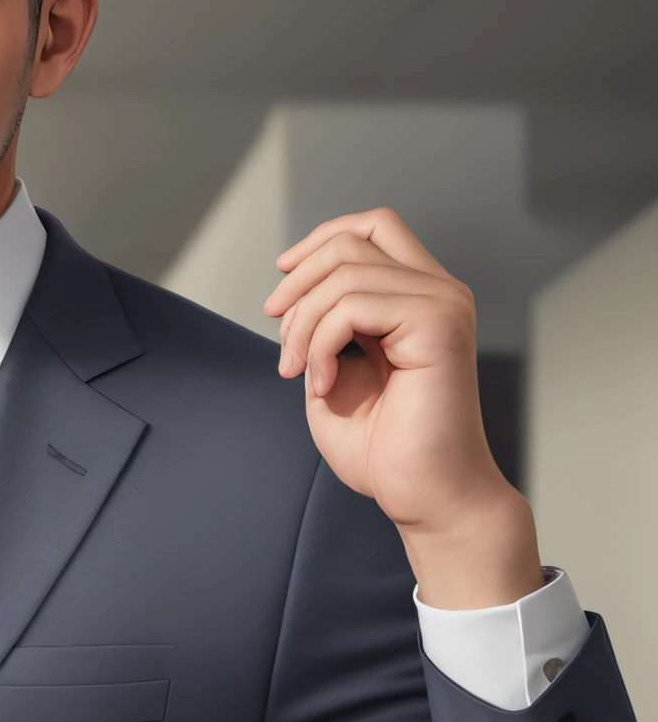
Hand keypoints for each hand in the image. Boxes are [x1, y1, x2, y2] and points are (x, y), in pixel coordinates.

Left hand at [266, 208, 543, 609]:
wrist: (422, 494)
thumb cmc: (383, 449)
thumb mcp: (332, 374)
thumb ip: (321, 328)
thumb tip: (293, 292)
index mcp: (417, 298)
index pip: (372, 227)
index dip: (318, 241)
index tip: (280, 281)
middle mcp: (437, 291)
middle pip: (349, 241)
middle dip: (296, 288)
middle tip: (282, 349)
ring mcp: (442, 303)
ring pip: (344, 272)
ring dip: (302, 326)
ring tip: (297, 374)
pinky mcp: (438, 323)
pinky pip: (351, 305)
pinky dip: (319, 344)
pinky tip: (322, 386)